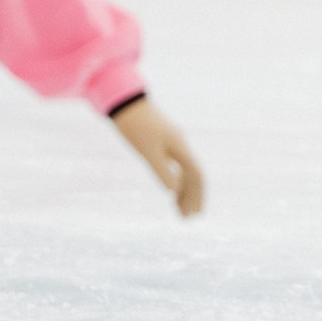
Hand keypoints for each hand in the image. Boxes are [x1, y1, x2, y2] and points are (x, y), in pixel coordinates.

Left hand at [110, 96, 204, 217]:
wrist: (125, 102)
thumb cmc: (135, 127)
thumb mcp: (147, 151)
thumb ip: (161, 170)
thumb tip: (174, 190)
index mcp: (180, 147)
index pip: (195, 175)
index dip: (196, 195)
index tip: (194, 214)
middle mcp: (181, 145)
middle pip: (193, 175)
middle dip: (193, 197)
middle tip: (189, 219)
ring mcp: (173, 143)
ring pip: (184, 171)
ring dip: (184, 192)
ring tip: (179, 211)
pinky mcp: (164, 142)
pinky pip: (176, 165)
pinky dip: (176, 180)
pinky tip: (172, 192)